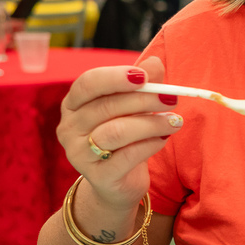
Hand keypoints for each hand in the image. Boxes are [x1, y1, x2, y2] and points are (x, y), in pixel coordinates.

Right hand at [56, 57, 182, 212]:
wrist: (118, 182)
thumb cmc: (124, 138)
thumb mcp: (132, 108)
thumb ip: (141, 85)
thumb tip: (155, 62)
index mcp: (73, 105)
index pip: (87, 83)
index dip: (115, 77)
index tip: (144, 77)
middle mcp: (69, 128)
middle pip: (106, 107)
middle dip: (144, 100)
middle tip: (172, 99)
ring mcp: (80, 155)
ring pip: (117, 132)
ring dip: (151, 123)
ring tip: (175, 121)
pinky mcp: (99, 177)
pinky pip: (127, 156)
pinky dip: (150, 145)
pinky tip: (163, 139)